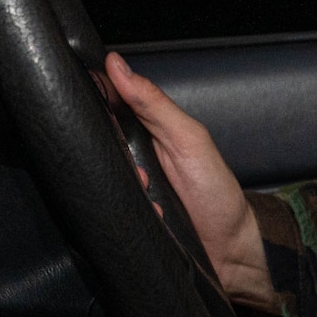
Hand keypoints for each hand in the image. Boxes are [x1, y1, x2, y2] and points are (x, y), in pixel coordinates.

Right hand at [104, 51, 277, 307]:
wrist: (229, 253)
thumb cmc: (215, 191)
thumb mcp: (189, 139)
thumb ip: (154, 103)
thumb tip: (115, 63)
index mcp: (145, 129)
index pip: (106, 103)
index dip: (93, 97)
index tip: (87, 98)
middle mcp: (129, 157)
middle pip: (93, 143)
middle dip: (107, 153)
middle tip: (142, 170)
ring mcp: (124, 189)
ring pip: (97, 178)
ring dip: (123, 185)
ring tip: (151, 191)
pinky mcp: (123, 218)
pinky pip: (105, 209)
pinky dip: (123, 210)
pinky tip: (150, 213)